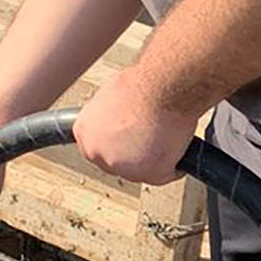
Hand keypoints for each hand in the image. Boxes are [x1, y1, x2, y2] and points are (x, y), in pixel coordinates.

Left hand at [73, 68, 198, 185]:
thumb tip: (116, 123)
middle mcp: (98, 152)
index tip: (126, 138)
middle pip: (117, 162)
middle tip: (148, 134)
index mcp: (84, 133)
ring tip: (164, 134)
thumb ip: (106, 119)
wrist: (163, 88)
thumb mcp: (109, 97)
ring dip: (153, 158)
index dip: (115, 143)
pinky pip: (165, 174)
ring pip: (141, 170)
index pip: (96, 148)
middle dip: (132, 153)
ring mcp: (123, 167)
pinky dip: (173, 164)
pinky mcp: (149, 174)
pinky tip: (176, 145)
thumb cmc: (141, 86)